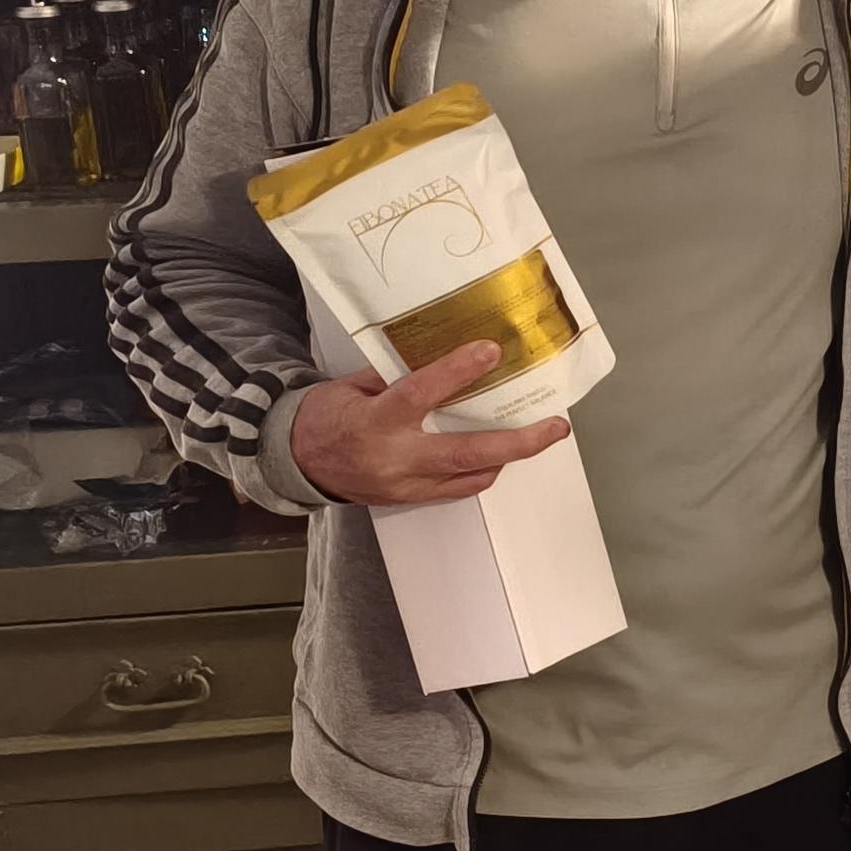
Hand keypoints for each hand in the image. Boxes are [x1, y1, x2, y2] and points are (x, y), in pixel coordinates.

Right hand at [287, 343, 569, 505]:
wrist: (295, 464)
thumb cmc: (326, 416)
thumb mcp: (353, 387)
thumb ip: (397, 377)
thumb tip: (444, 358)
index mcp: (374, 421)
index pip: (421, 393)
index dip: (458, 371)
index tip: (491, 350)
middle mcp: (394, 458)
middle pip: (466, 452)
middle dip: (519, 441)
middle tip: (556, 426)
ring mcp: (404, 485)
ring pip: (472, 476)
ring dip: (509, 456)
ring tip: (538, 434)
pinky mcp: (410, 500)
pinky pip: (459, 488)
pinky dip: (483, 470)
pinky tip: (498, 453)